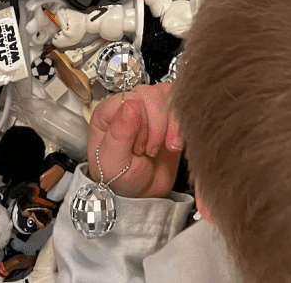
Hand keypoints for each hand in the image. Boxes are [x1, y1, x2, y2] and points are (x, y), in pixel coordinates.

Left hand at [86, 83, 183, 198]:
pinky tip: (174, 145)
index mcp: (108, 112)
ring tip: (161, 148)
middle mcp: (128, 105)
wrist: (140, 194)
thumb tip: (130, 103)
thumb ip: (119, 133)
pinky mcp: (168, 115)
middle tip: (148, 150)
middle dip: (156, 128)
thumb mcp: (112, 163)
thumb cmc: (120, 179)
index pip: (130, 98)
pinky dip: (182, 127)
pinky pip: (181, 106)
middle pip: (152, 96)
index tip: (137, 146)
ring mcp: (150, 108)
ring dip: (170, 127)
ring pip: (169, 98)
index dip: (139, 122)